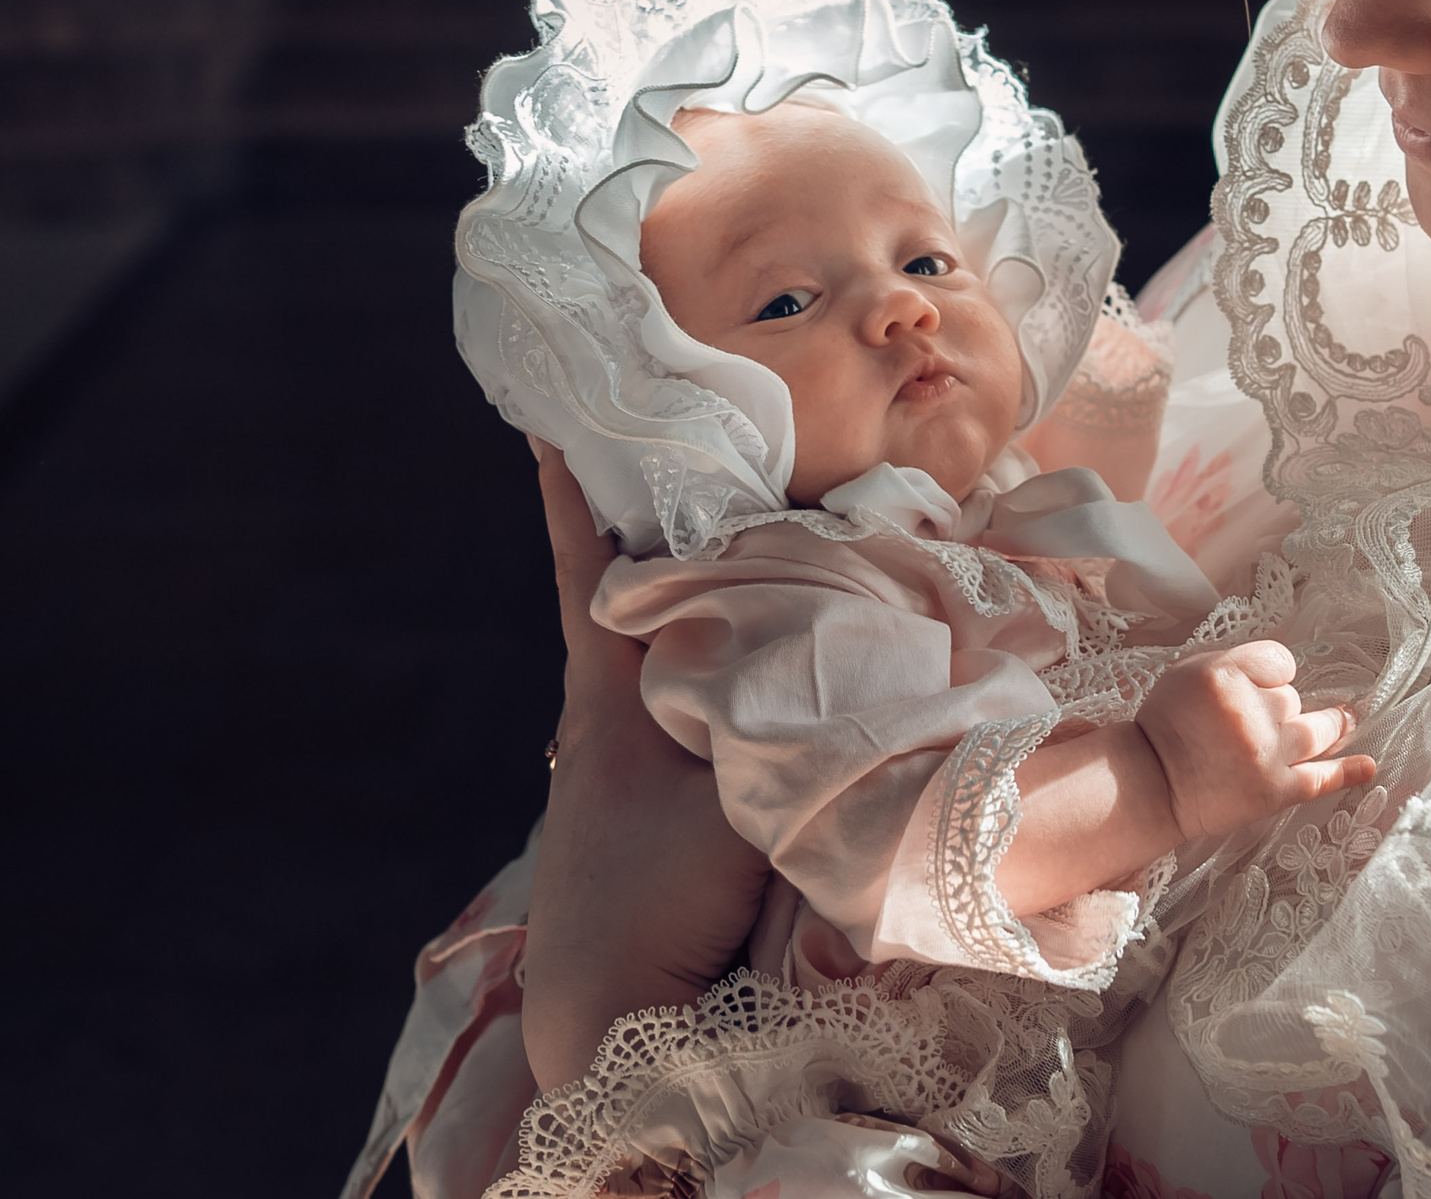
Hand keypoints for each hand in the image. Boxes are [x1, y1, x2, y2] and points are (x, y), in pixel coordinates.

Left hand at [519, 437, 774, 1090]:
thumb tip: (879, 646)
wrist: (614, 1019)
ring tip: (771, 532)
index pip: (588, 562)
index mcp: (608, 688)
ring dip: (712, 598)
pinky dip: (738, 670)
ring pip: (677, 648)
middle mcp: (614, 712)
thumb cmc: (655, 898)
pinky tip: (781, 656)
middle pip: (641, 591)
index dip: (572, 488)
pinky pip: (705, 710)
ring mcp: (632, 764)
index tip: (551, 412)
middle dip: (674, 524)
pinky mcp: (665, 812)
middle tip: (717, 447)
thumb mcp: (734, 789)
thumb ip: (799, 716)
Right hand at [1134, 642, 1374, 841]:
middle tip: (1264, 720)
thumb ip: (1234, 663)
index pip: (1279, 660)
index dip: (1273, 673)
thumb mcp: (1187, 673)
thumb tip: (1278, 669)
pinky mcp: (1276, 790)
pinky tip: (1369, 766)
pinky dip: (1348, 772)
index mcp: (1226, 675)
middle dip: (1281, 707)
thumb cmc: (1165, 727)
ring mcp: (1268, 753)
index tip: (1260, 685)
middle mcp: (1252, 711)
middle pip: (1292, 697)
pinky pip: (1322, 778)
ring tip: (1345, 720)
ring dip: (1334, 724)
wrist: (1154, 786)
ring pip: (1317, 729)